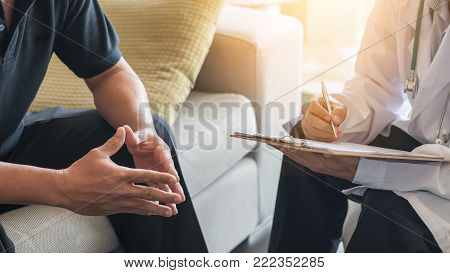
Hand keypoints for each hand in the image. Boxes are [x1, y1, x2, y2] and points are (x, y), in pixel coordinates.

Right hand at [56, 127, 182, 216]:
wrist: (65, 190)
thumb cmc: (81, 170)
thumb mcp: (98, 153)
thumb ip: (114, 142)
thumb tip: (123, 129)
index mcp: (122, 175)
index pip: (147, 176)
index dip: (162, 178)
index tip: (174, 180)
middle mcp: (123, 190)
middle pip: (150, 194)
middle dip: (166, 197)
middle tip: (178, 199)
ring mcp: (118, 202)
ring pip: (143, 207)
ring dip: (158, 209)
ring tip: (170, 212)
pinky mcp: (113, 209)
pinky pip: (133, 211)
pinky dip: (144, 212)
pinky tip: (151, 213)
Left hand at [123, 126, 184, 214]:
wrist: (142, 140)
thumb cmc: (140, 137)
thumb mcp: (137, 136)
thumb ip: (132, 136)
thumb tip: (125, 129)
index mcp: (160, 151)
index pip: (167, 161)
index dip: (170, 170)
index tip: (175, 179)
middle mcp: (163, 163)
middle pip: (170, 176)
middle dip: (175, 188)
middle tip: (180, 198)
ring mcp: (160, 171)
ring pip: (166, 186)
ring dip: (170, 197)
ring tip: (174, 210)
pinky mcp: (154, 177)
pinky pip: (159, 189)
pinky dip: (162, 199)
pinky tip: (164, 209)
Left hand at [277, 147, 358, 181]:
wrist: (358, 171)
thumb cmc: (350, 161)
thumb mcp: (339, 155)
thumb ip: (328, 152)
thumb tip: (318, 149)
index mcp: (317, 163)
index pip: (298, 153)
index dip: (287, 147)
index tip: (277, 142)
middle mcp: (313, 165)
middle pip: (294, 155)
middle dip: (282, 148)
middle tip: (270, 142)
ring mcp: (314, 166)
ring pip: (296, 157)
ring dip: (286, 150)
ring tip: (276, 144)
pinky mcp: (316, 165)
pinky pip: (302, 158)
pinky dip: (294, 153)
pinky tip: (291, 149)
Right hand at [301, 97, 346, 141]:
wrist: (329, 116)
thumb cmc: (332, 110)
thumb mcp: (339, 107)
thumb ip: (339, 112)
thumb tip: (336, 120)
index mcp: (314, 103)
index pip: (313, 107)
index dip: (321, 113)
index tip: (330, 119)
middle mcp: (307, 113)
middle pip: (312, 120)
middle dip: (325, 127)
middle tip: (336, 129)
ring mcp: (306, 123)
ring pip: (313, 131)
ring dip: (326, 134)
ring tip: (336, 134)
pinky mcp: (307, 132)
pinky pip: (314, 137)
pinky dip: (324, 138)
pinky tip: (332, 136)